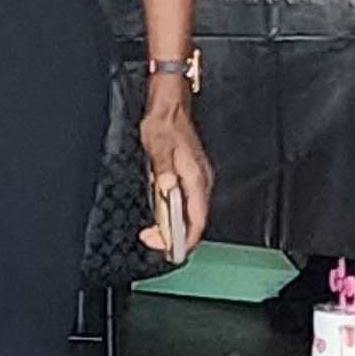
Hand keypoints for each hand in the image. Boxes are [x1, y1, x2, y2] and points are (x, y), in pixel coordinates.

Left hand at [140, 78, 213, 258]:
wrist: (170, 106)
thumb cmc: (165, 124)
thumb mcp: (158, 147)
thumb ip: (163, 169)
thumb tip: (167, 188)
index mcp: (196, 178)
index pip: (196, 220)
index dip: (185, 240)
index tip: (170, 250)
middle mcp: (201, 182)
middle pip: (195, 221)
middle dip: (176, 237)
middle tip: (153, 240)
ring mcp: (198, 180)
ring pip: (191, 213)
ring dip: (174, 226)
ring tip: (155, 233)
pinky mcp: (191, 177)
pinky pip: (187, 203)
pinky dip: (175, 214)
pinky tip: (162, 215)